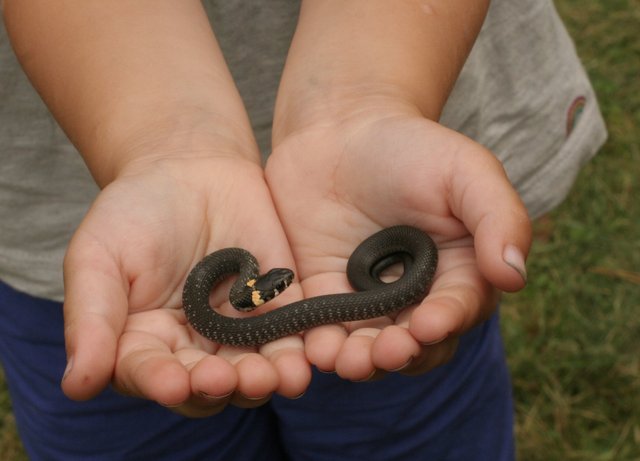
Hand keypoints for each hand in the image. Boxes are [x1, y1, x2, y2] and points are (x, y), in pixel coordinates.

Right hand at [61, 156, 310, 416]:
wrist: (190, 168)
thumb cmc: (135, 212)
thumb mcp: (100, 256)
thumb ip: (92, 318)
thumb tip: (76, 385)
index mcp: (144, 343)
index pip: (151, 375)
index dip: (161, 382)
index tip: (173, 381)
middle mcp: (194, 347)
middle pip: (208, 384)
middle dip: (218, 386)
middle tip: (227, 379)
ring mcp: (240, 331)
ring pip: (253, 370)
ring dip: (265, 379)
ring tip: (274, 376)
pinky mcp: (279, 308)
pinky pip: (292, 337)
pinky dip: (299, 351)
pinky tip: (305, 358)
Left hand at [266, 108, 530, 380]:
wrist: (342, 130)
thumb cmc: (413, 147)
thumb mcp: (466, 171)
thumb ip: (498, 217)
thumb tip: (513, 275)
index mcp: (459, 273)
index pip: (457, 309)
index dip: (446, 320)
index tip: (429, 323)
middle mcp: (414, 297)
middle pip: (412, 343)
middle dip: (400, 352)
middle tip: (387, 351)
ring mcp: (365, 300)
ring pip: (366, 346)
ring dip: (359, 361)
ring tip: (348, 361)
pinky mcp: (322, 295)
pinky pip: (320, 329)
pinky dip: (318, 344)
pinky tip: (312, 349)